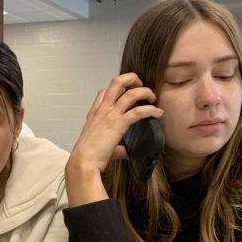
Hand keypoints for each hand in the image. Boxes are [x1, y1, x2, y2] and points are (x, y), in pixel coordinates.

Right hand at [66, 73, 161, 205]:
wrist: (83, 162)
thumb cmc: (88, 156)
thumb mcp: (100, 146)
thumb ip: (115, 146)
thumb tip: (125, 152)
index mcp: (95, 113)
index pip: (103, 92)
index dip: (116, 89)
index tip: (126, 93)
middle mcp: (102, 110)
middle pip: (117, 82)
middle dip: (132, 79)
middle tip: (140, 85)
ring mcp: (110, 115)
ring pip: (130, 93)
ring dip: (145, 91)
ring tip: (153, 97)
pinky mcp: (119, 124)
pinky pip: (138, 111)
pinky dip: (151, 110)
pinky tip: (157, 113)